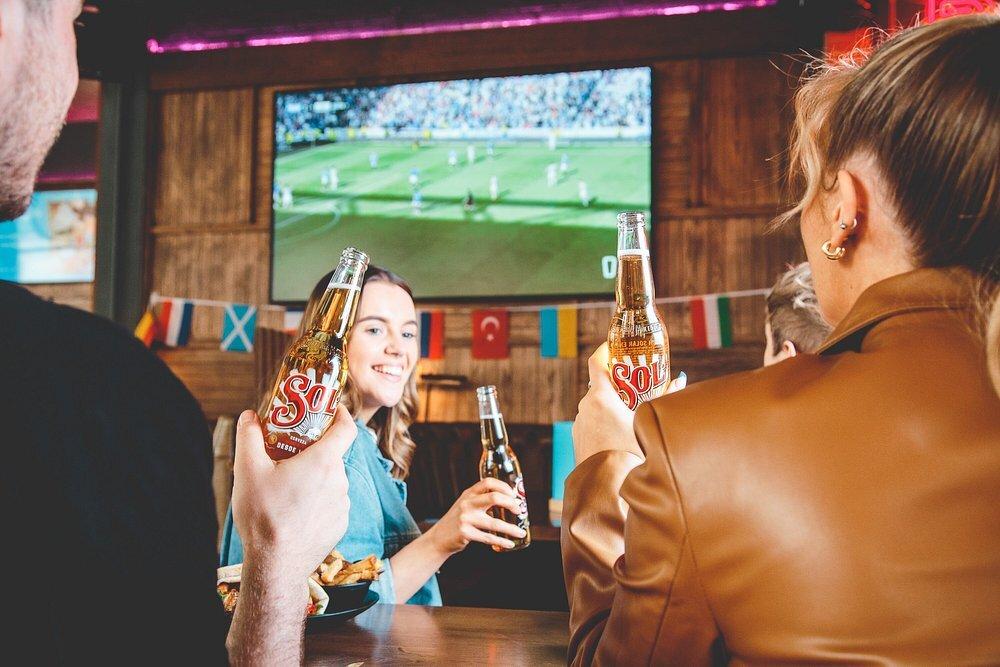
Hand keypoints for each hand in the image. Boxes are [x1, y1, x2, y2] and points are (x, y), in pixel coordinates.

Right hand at [231, 408, 354, 579]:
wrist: (276, 565)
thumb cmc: (263, 516)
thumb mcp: (248, 471)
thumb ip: (249, 437)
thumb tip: (249, 416)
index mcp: (323, 461)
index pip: (346, 428)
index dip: (341, 415)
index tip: (332, 409)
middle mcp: (340, 480)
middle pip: (332, 455)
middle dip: (313, 451)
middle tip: (290, 454)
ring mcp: (343, 504)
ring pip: (331, 480)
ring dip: (314, 478)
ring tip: (286, 488)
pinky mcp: (340, 524)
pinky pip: (331, 503)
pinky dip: (317, 501)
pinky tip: (294, 511)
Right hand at [428, 478, 527, 553]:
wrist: (439, 537)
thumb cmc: (459, 520)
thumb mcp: (467, 504)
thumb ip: (483, 500)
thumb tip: (510, 502)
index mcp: (469, 494)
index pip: (488, 482)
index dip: (504, 487)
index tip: (514, 495)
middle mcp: (467, 503)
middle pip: (494, 498)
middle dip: (511, 504)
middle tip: (519, 511)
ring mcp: (466, 518)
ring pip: (494, 523)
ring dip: (511, 529)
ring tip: (521, 532)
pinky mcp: (466, 533)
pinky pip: (488, 538)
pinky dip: (501, 541)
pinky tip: (510, 543)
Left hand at [573, 343, 685, 462]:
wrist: (606, 486)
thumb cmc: (630, 453)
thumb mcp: (649, 423)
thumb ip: (665, 399)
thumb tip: (680, 379)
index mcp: (600, 397)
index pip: (596, 362)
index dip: (604, 350)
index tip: (614, 346)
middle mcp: (585, 406)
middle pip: (599, 386)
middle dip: (616, 383)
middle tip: (633, 384)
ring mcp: (579, 423)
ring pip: (595, 406)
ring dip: (610, 405)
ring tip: (629, 412)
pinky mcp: (578, 439)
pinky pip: (591, 422)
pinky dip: (603, 422)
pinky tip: (619, 434)